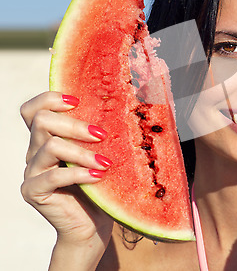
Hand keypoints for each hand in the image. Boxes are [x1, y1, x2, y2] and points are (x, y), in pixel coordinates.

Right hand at [20, 91, 113, 249]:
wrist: (93, 224)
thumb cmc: (101, 185)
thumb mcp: (100, 153)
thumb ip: (97, 134)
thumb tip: (118, 105)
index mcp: (48, 138)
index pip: (34, 109)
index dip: (50, 98)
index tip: (78, 101)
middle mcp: (35, 151)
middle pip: (41, 120)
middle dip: (75, 125)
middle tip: (101, 135)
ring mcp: (32, 171)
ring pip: (49, 145)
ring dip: (81, 152)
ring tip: (105, 163)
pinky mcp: (33, 191)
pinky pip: (51, 176)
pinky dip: (78, 174)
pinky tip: (98, 177)